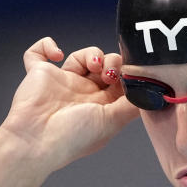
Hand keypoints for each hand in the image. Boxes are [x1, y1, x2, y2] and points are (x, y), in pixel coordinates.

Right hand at [0, 37, 138, 169]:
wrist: (36, 141)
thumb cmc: (72, 137)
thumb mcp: (111, 121)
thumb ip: (131, 105)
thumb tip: (151, 92)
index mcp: (102, 106)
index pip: (121, 82)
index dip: (127, 73)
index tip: (131, 71)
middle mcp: (84, 93)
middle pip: (105, 65)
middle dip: (112, 62)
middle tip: (109, 74)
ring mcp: (63, 82)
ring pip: (82, 56)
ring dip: (91, 53)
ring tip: (93, 65)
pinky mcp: (40, 74)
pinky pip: (38, 53)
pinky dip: (46, 46)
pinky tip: (57, 53)